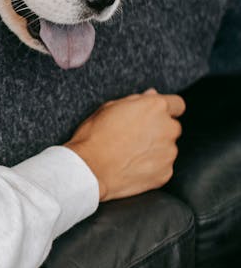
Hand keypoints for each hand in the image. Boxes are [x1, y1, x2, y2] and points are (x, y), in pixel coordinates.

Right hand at [64, 89, 184, 201]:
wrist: (89, 169)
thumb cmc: (95, 136)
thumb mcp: (110, 108)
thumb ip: (136, 100)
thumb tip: (151, 95)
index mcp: (155, 107)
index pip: (177, 104)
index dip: (166, 110)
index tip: (156, 116)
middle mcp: (167, 128)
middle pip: (172, 127)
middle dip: (159, 131)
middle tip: (135, 137)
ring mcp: (168, 152)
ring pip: (168, 148)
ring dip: (155, 150)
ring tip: (131, 154)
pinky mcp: (166, 173)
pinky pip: (163, 167)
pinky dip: (152, 168)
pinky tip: (133, 167)